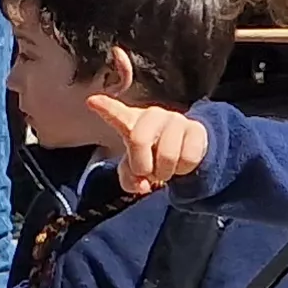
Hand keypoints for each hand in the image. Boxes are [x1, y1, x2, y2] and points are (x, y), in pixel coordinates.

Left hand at [85, 94, 208, 196]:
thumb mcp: (135, 170)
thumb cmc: (152, 157)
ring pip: (167, 155)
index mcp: (131, 122)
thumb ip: (130, 179)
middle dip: (142, 166)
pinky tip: (181, 163)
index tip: (91, 101)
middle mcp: (151, 115)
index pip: (116, 114)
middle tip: (149, 173)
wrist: (185, 150)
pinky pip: (188, 158)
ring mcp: (175, 119)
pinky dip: (183, 170)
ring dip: (165, 172)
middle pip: (139, 139)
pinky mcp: (196, 128)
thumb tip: (142, 185)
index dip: (106, 108)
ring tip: (165, 168)